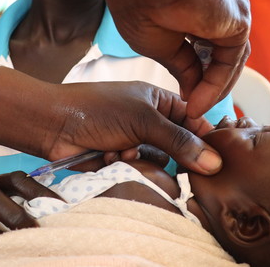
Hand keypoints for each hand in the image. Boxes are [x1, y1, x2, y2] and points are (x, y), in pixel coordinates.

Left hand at [43, 81, 219, 173]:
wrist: (54, 124)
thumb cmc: (97, 110)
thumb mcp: (144, 121)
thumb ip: (180, 141)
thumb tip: (214, 162)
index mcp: (160, 100)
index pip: (194, 119)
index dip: (203, 138)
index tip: (213, 158)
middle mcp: (150, 120)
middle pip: (179, 145)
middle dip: (165, 150)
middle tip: (155, 152)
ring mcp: (135, 140)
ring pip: (158, 161)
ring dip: (140, 158)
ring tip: (121, 148)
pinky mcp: (121, 158)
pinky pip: (137, 169)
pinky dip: (122, 164)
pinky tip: (107, 154)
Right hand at [86, 0, 250, 118]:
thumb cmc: (139, 2)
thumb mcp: (159, 44)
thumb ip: (181, 65)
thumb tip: (191, 90)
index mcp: (200, 7)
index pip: (207, 48)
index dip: (198, 76)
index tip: (185, 98)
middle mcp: (220, 8)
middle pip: (222, 54)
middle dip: (209, 84)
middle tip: (193, 109)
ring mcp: (231, 12)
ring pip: (229, 59)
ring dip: (212, 89)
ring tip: (193, 110)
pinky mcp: (239, 19)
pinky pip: (230, 60)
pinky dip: (215, 84)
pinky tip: (196, 102)